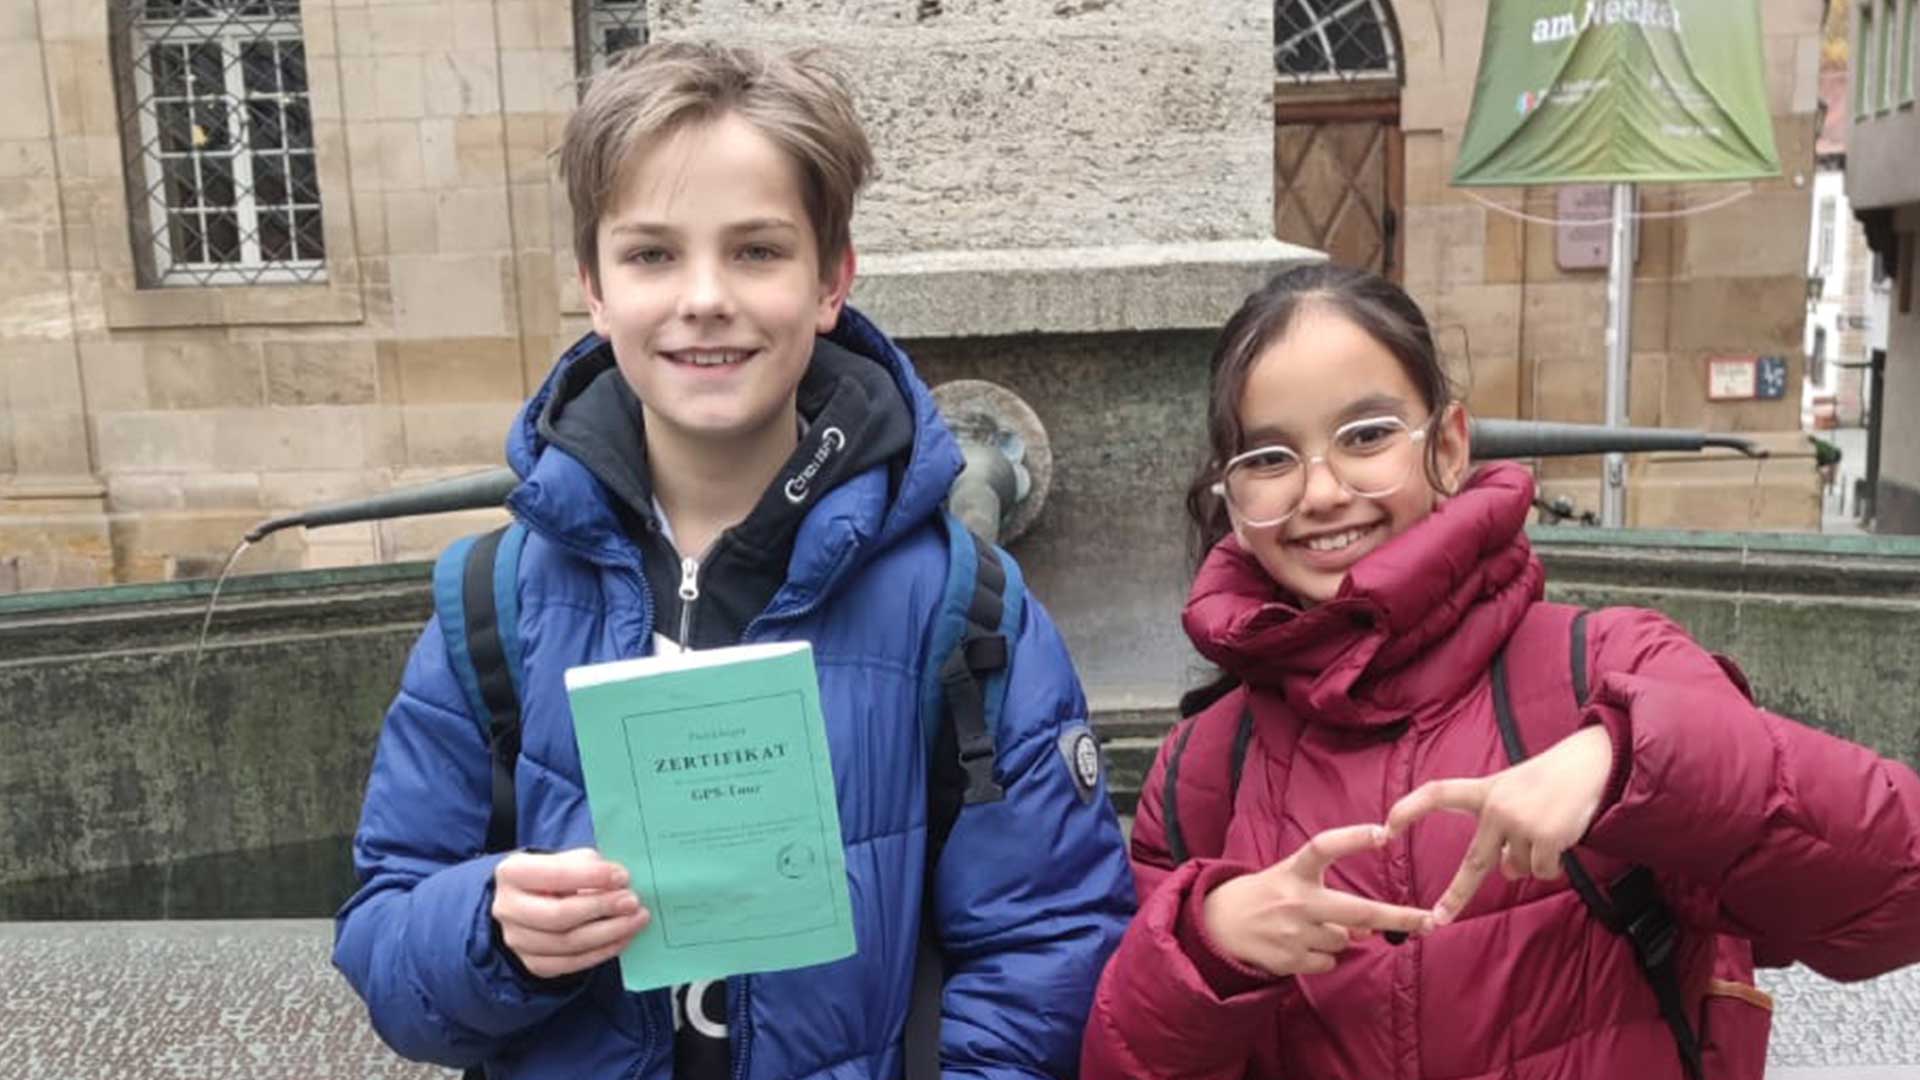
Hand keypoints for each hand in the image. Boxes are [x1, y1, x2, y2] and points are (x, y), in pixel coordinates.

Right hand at [492, 848, 649, 978]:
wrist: (533, 902)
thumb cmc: (557, 874)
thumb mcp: (569, 859)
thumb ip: (590, 867)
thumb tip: (620, 882)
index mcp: (513, 872)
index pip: (554, 875)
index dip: (591, 877)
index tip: (623, 877)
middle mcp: (507, 908)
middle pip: (558, 916)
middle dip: (601, 909)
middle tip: (633, 902)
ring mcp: (517, 940)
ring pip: (566, 944)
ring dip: (608, 933)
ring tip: (636, 920)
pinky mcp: (532, 963)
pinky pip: (570, 964)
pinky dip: (601, 952)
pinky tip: (623, 938)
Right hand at [1202, 824, 1436, 976]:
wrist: (1218, 925)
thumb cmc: (1266, 895)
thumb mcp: (1291, 879)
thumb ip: (1329, 894)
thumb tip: (1370, 924)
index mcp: (1295, 871)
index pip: (1324, 846)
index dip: (1353, 838)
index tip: (1382, 832)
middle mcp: (1296, 900)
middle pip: (1357, 909)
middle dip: (1398, 917)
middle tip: (1428, 921)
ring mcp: (1293, 932)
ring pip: (1344, 939)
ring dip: (1338, 936)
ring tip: (1306, 927)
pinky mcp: (1290, 959)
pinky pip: (1328, 962)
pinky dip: (1322, 956)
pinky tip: (1299, 945)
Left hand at [1386, 725, 1612, 926]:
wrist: (1591, 765)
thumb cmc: (1550, 781)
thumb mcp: (1514, 795)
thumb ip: (1501, 832)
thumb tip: (1506, 871)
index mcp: (1484, 791)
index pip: (1437, 794)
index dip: (1410, 809)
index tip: (1386, 826)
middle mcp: (1496, 808)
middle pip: (1474, 863)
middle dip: (1456, 895)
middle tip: (1438, 919)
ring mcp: (1520, 823)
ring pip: (1518, 868)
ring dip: (1534, 861)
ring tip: (1549, 829)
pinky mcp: (1545, 837)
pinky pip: (1541, 871)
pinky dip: (1552, 865)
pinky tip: (1562, 838)